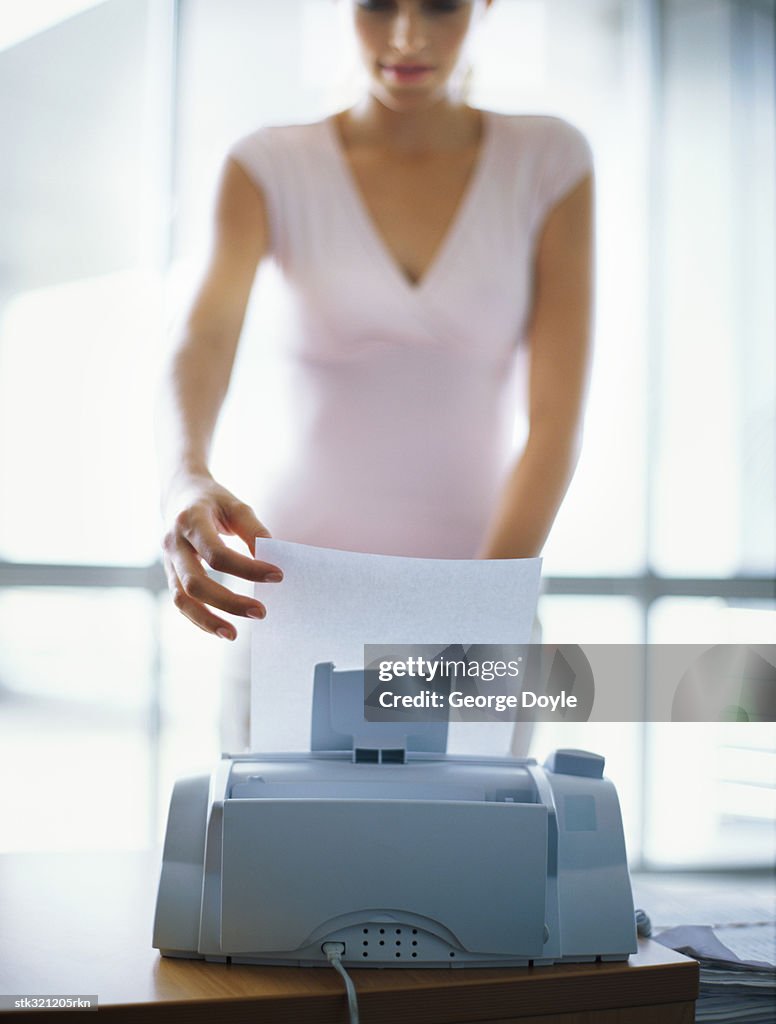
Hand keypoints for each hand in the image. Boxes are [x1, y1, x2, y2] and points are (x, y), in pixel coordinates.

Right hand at [162, 473, 281, 638]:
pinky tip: (222, 628)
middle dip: (228, 602)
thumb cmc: (213, 501)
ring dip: (207, 620)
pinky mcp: (170, 574)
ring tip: (233, 635)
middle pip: (196, 582)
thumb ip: (253, 531)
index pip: (217, 553)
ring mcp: (168, 561)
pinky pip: (181, 602)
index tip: (277, 575)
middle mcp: (173, 543)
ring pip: (182, 598)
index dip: (248, 568)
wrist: (179, 494)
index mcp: (190, 521)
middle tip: (261, 611)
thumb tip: (272, 559)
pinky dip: (199, 619)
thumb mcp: (236, 506)